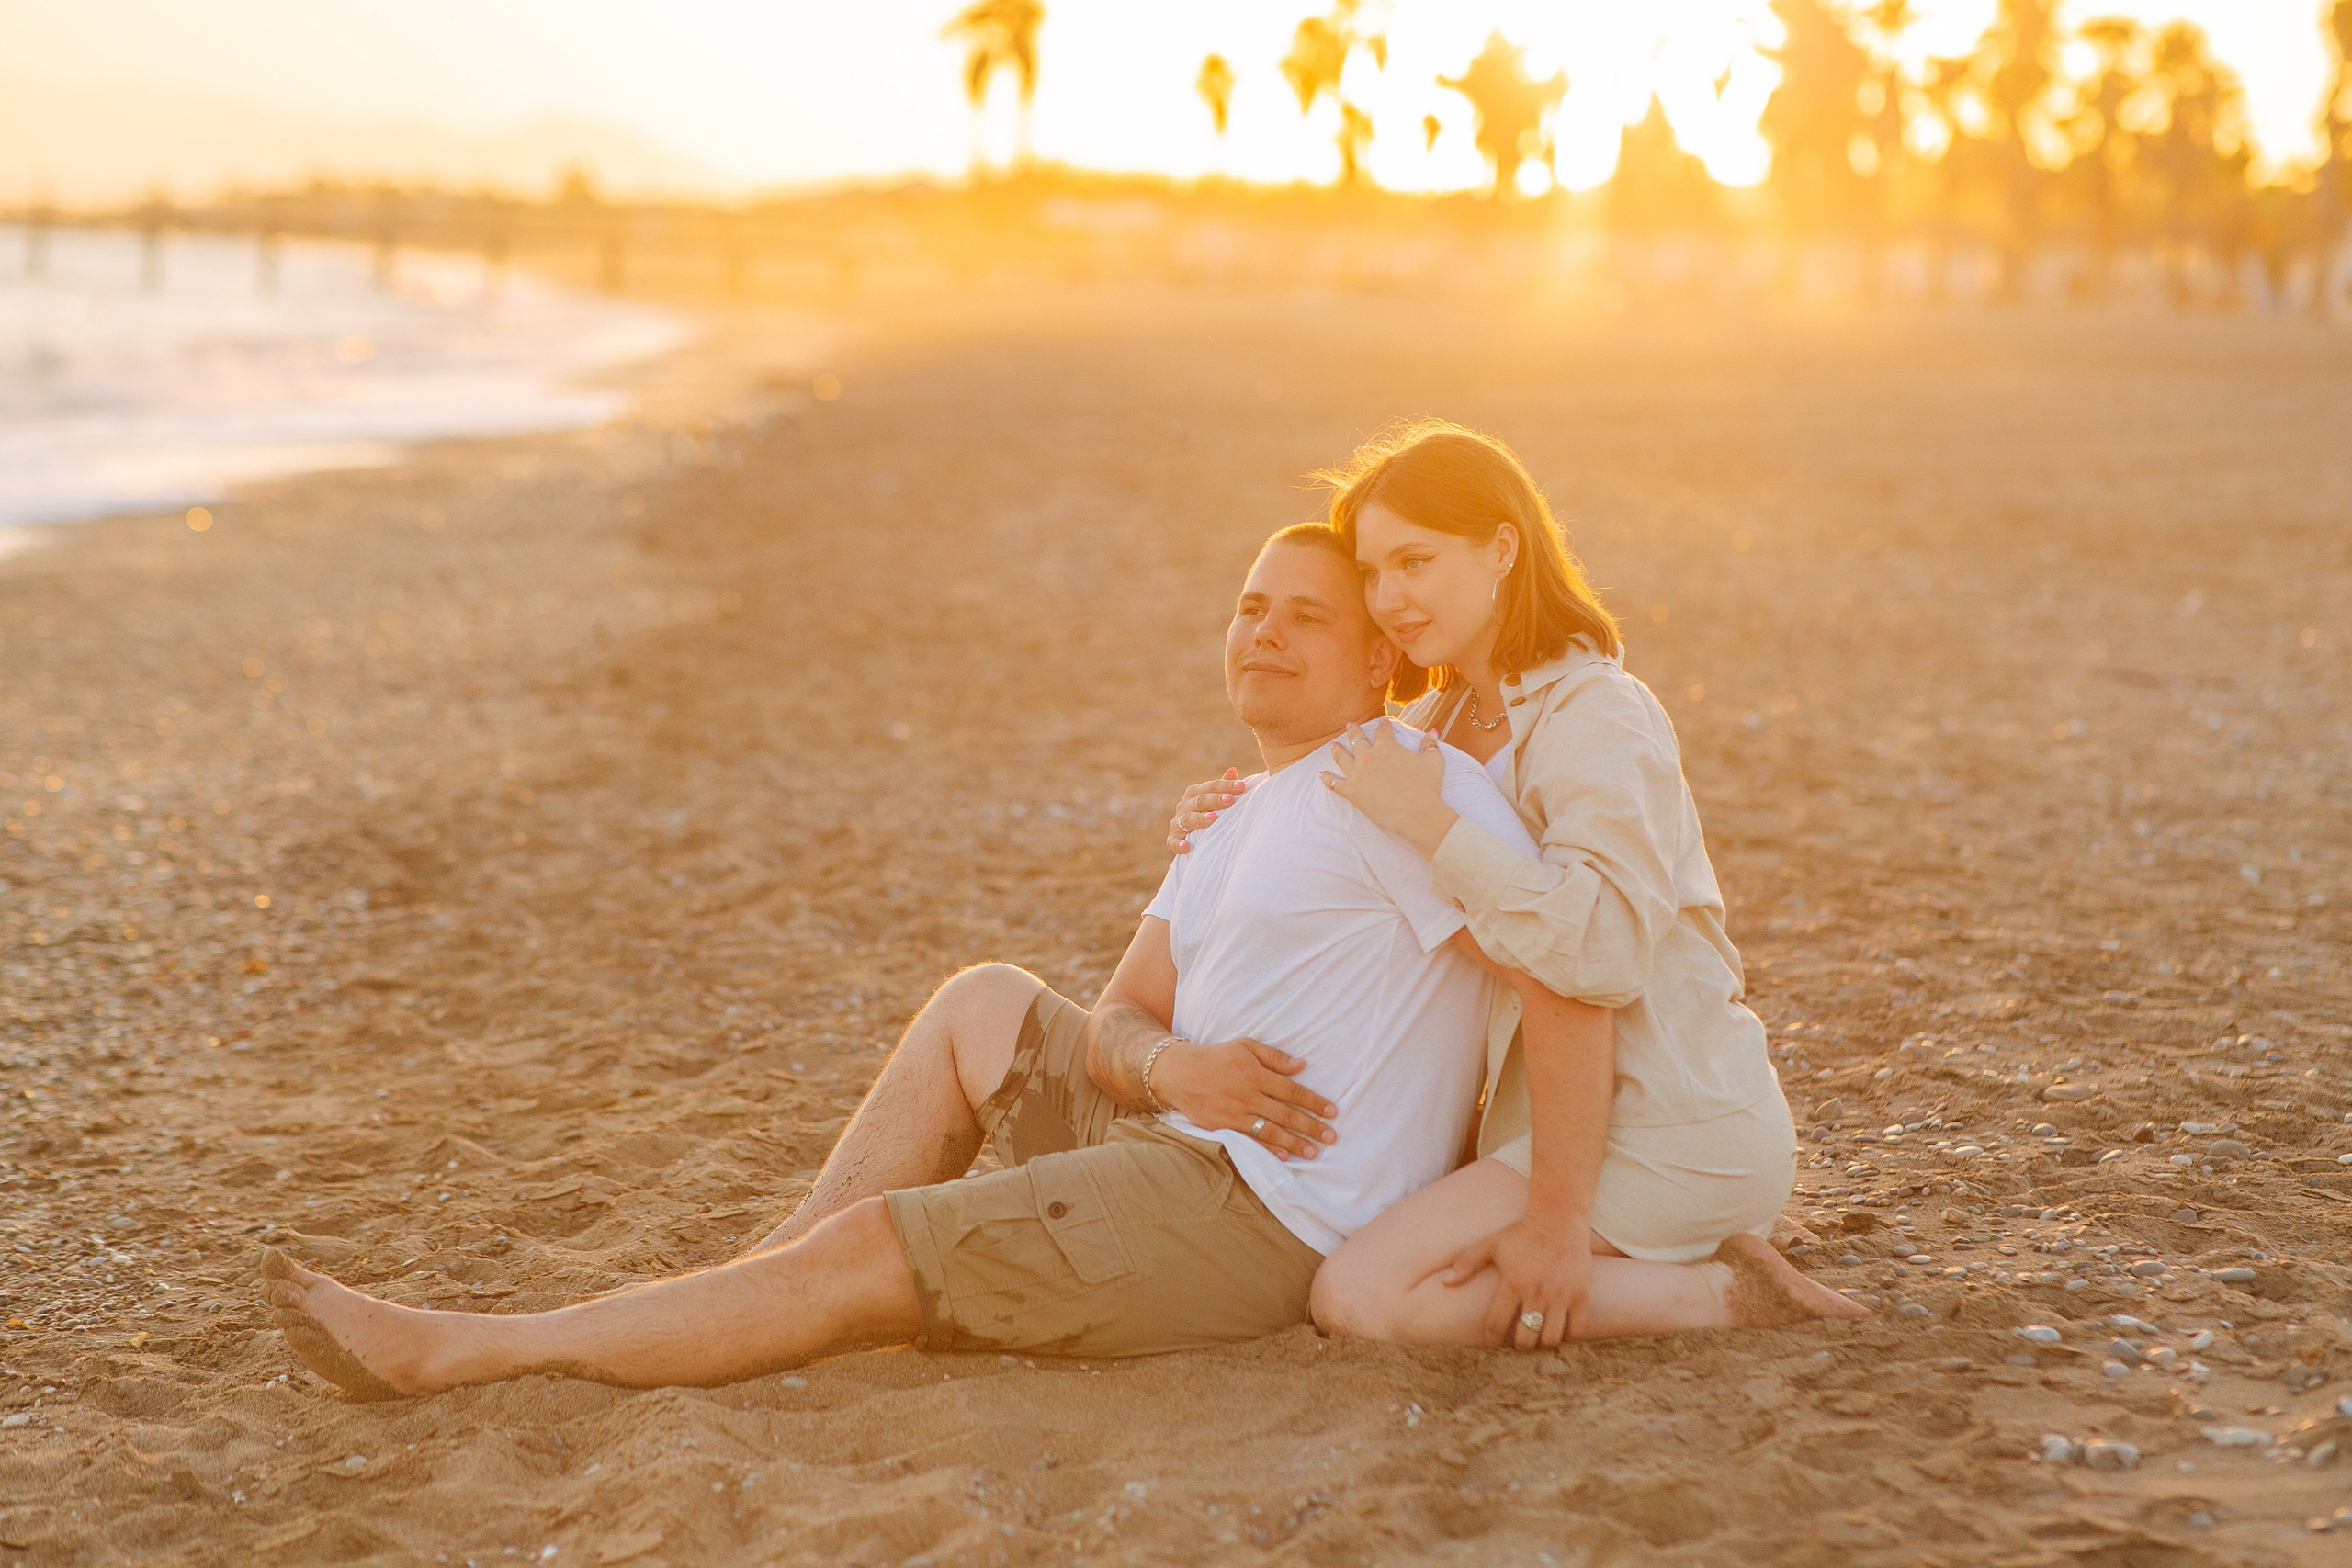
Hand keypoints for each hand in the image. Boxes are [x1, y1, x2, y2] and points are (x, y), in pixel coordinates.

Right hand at [1151, 1038, 1336, 1159]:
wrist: (1179, 1073)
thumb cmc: (1216, 1057)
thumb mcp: (1245, 1046)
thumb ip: (1274, 1057)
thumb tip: (1302, 1065)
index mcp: (1256, 1074)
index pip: (1292, 1091)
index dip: (1314, 1102)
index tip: (1332, 1112)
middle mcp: (1248, 1095)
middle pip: (1286, 1114)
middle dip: (1311, 1127)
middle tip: (1331, 1138)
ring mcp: (1235, 1114)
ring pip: (1271, 1131)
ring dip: (1294, 1143)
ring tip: (1313, 1153)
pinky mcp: (1223, 1127)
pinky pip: (1250, 1140)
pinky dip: (1268, 1149)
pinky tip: (1284, 1156)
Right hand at [1167, 767, 1244, 854]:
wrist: (1189, 836)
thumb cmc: (1207, 813)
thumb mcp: (1214, 798)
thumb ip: (1222, 787)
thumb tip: (1233, 770)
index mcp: (1195, 792)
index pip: (1212, 786)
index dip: (1226, 786)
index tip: (1242, 786)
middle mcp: (1184, 805)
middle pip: (1201, 801)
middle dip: (1216, 800)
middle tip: (1230, 800)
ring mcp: (1177, 822)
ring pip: (1188, 819)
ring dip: (1200, 819)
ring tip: (1213, 818)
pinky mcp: (1172, 839)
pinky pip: (1173, 842)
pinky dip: (1179, 844)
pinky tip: (1187, 847)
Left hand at [1320, 723, 1454, 858]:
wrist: (1417, 812)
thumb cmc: (1428, 787)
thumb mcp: (1434, 761)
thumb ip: (1430, 745)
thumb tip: (1433, 732)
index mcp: (1387, 746)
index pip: (1383, 731)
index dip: (1383, 725)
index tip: (1383, 722)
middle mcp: (1369, 756)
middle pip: (1357, 739)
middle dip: (1354, 731)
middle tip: (1351, 726)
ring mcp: (1357, 773)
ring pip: (1341, 756)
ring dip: (1337, 750)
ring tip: (1333, 745)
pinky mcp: (1351, 791)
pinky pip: (1334, 783)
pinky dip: (1327, 778)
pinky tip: (1321, 774)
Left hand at [1443, 1214, 1592, 1348]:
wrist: (1559, 1218)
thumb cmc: (1522, 1233)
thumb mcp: (1492, 1244)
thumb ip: (1468, 1262)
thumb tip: (1446, 1282)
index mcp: (1513, 1283)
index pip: (1496, 1324)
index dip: (1491, 1340)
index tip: (1491, 1343)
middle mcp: (1537, 1292)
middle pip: (1526, 1338)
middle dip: (1520, 1344)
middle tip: (1519, 1340)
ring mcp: (1561, 1295)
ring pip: (1550, 1338)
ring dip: (1542, 1343)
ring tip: (1538, 1337)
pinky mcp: (1581, 1295)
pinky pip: (1576, 1330)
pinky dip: (1567, 1336)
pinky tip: (1560, 1330)